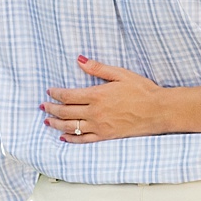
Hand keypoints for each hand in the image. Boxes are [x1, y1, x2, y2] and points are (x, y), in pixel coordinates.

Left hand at [43, 56, 169, 141]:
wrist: (157, 110)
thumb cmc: (142, 90)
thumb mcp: (120, 74)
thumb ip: (98, 68)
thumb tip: (80, 60)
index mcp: (97, 95)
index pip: (68, 96)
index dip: (56, 94)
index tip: (49, 92)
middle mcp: (95, 113)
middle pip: (66, 112)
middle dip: (51, 108)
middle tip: (43, 106)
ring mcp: (100, 126)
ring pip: (71, 127)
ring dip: (56, 124)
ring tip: (47, 121)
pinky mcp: (106, 136)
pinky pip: (84, 140)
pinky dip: (71, 139)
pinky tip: (64, 138)